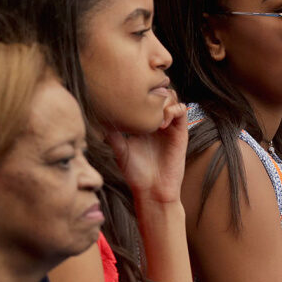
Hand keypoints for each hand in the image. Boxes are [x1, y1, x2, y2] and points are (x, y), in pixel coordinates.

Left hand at [106, 90, 187, 204]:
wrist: (153, 190)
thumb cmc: (136, 173)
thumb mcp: (120, 150)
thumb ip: (112, 135)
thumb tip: (98, 119)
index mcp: (144, 123)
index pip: (146, 98)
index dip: (140, 92)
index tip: (129, 95)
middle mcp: (158, 121)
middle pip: (160, 92)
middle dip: (153, 92)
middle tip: (143, 101)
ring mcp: (170, 125)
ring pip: (172, 98)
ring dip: (163, 100)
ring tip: (153, 114)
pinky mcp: (181, 132)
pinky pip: (182, 110)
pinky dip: (173, 110)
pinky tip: (162, 124)